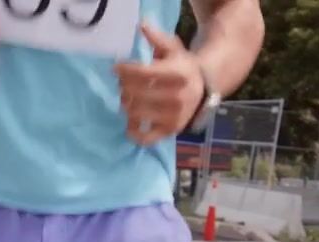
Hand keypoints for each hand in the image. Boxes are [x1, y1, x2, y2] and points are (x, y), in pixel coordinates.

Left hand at [115, 24, 205, 144]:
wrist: (202, 89)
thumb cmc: (182, 67)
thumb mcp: (173, 49)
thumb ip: (157, 39)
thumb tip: (142, 26)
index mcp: (179, 75)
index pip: (143, 73)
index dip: (125, 70)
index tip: (116, 68)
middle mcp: (177, 98)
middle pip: (136, 94)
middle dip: (124, 87)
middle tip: (122, 84)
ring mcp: (173, 117)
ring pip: (136, 114)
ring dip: (126, 105)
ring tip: (127, 99)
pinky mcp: (170, 132)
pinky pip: (146, 138)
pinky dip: (134, 133)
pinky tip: (129, 125)